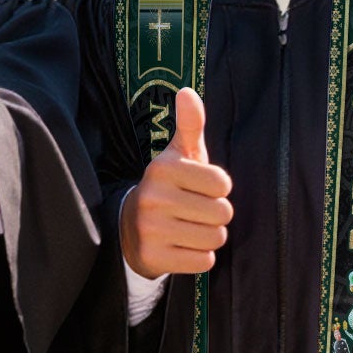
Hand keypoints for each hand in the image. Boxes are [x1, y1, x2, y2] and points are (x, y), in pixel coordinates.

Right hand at [120, 87, 232, 276]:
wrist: (129, 228)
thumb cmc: (168, 187)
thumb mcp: (178, 155)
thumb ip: (189, 125)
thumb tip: (187, 91)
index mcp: (163, 168)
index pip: (223, 184)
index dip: (218, 189)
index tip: (200, 189)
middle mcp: (153, 197)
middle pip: (223, 213)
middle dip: (215, 215)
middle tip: (194, 212)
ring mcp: (151, 229)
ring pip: (215, 238)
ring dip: (209, 236)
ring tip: (189, 228)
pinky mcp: (153, 257)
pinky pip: (203, 261)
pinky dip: (199, 257)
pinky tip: (181, 246)